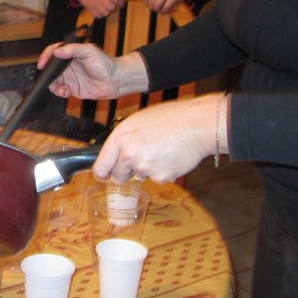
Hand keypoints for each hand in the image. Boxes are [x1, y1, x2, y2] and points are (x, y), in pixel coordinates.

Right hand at [38, 42, 148, 101]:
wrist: (116, 81)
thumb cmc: (106, 63)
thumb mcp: (89, 52)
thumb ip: (72, 50)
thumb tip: (57, 51)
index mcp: (71, 53)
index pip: (53, 52)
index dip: (46, 57)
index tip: (42, 64)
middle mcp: (69, 65)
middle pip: (51, 69)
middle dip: (47, 75)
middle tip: (49, 80)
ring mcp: (70, 77)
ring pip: (54, 81)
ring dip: (53, 85)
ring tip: (60, 88)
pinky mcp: (73, 89)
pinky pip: (61, 91)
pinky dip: (60, 92)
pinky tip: (66, 92)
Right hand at [77, 0, 127, 16]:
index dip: (121, 2)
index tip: (122, 2)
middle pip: (111, 8)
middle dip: (115, 8)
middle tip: (116, 5)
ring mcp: (95, 4)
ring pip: (105, 13)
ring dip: (109, 12)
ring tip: (110, 8)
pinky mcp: (90, 8)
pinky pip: (98, 15)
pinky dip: (102, 15)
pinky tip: (103, 11)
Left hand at [92, 95, 219, 182]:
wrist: (196, 125)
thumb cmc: (169, 119)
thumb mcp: (138, 121)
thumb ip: (124, 139)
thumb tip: (115, 155)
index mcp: (121, 138)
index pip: (101, 167)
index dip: (102, 172)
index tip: (104, 174)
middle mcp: (129, 154)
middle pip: (118, 176)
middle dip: (125, 172)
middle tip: (140, 158)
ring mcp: (145, 168)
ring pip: (138, 177)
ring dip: (146, 169)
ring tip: (160, 150)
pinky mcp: (161, 177)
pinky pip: (156, 179)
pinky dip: (162, 171)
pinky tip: (170, 156)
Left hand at [142, 0, 187, 13]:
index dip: (146, 1)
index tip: (147, 4)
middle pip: (151, 0)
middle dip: (151, 6)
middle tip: (153, 8)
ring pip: (157, 4)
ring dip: (157, 9)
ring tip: (158, 10)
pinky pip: (166, 7)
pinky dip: (164, 11)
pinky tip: (164, 11)